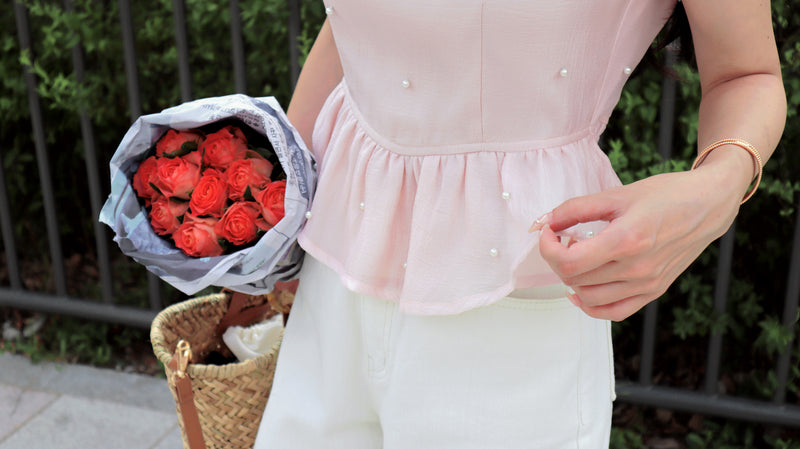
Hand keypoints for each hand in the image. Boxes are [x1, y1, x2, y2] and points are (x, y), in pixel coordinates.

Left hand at [531, 161, 745, 320]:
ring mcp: (647, 283)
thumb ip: (576, 209)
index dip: (548, 248)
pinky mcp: (654, 291)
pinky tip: (581, 290)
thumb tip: (545, 222)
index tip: (548, 232)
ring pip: (589, 297)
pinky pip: (614, 312)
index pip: (569, 262)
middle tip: (563, 237)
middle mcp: (637, 268)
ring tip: (577, 255)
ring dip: (572, 279)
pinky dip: (591, 305)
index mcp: (626, 240)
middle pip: (575, 279)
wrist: (708, 205)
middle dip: (558, 258)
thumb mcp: (617, 194)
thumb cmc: (665, 194)